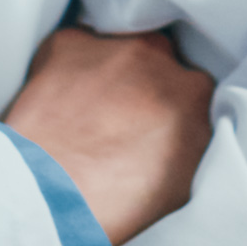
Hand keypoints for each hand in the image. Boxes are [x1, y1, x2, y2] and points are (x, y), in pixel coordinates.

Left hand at [1, 19, 214, 245]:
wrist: (51, 195)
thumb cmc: (115, 202)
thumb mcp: (183, 182)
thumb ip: (192, 138)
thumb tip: (181, 129)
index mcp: (195, 93)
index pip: (192, 88)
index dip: (171, 107)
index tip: (155, 124)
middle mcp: (158, 57)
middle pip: (158, 59)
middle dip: (144, 81)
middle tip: (120, 117)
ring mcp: (112, 46)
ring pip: (117, 49)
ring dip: (109, 71)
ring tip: (87, 111)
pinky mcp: (68, 42)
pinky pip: (74, 47)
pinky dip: (69, 69)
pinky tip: (60, 102)